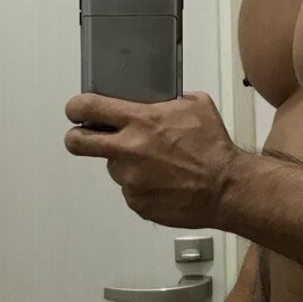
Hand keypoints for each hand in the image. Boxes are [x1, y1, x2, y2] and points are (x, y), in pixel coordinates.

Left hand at [63, 92, 238, 227]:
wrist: (226, 188)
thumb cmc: (214, 148)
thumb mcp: (195, 105)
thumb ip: (168, 99)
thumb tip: (157, 98)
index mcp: (140, 121)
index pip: (88, 108)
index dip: (76, 107)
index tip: (76, 109)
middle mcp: (129, 150)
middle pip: (77, 142)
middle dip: (77, 137)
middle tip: (86, 136)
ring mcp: (130, 180)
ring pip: (113, 167)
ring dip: (125, 163)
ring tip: (155, 163)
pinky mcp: (136, 202)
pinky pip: (130, 190)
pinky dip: (141, 185)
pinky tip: (163, 180)